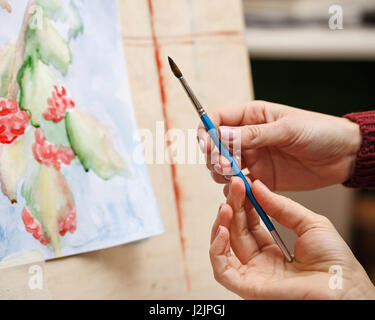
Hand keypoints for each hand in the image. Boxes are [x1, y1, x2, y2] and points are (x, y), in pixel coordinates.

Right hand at [198, 100, 360, 190]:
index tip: (207, 146)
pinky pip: (240, 184)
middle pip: (215, 145)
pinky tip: (243, 191)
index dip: (206, 132)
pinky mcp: (261, 177)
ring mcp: (253, 158)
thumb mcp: (287, 129)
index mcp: (252, 116)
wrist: (344, 156)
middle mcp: (248, 137)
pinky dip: (236, 189)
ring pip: (223, 166)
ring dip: (222, 174)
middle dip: (214, 157)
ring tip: (234, 178)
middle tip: (224, 167)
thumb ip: (253, 134)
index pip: (217, 119)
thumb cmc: (320, 131)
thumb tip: (220, 134)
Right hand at [210, 177, 374, 298]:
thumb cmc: (335, 262)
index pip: (249, 224)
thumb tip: (257, 186)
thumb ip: (281, 206)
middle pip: (236, 231)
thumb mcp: (309, 223)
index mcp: (273, 250)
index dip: (244, 203)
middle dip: (233, 207)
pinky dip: (217, 249)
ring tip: (227, 205)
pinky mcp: (248, 288)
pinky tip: (224, 230)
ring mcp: (253, 274)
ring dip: (222, 223)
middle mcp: (260, 262)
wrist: (344, 288)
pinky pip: (222, 270)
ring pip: (225, 247)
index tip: (243, 184)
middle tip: (235, 186)